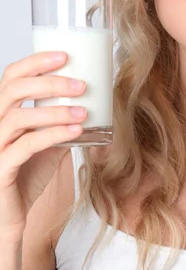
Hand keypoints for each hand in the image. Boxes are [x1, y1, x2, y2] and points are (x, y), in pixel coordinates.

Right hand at [0, 52, 86, 244]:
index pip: (11, 76)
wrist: (10, 214)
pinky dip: (53, 135)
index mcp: (3, 112)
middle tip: (81, 85)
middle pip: (13, 90)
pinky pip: (26, 146)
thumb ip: (62, 122)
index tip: (65, 55)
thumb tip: (93, 103)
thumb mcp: (49, 142)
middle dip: (49, 82)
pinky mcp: (0, 168)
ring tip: (84, 110)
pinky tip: (76, 132)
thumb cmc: (27, 174)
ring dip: (55, 111)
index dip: (35, 62)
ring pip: (18, 117)